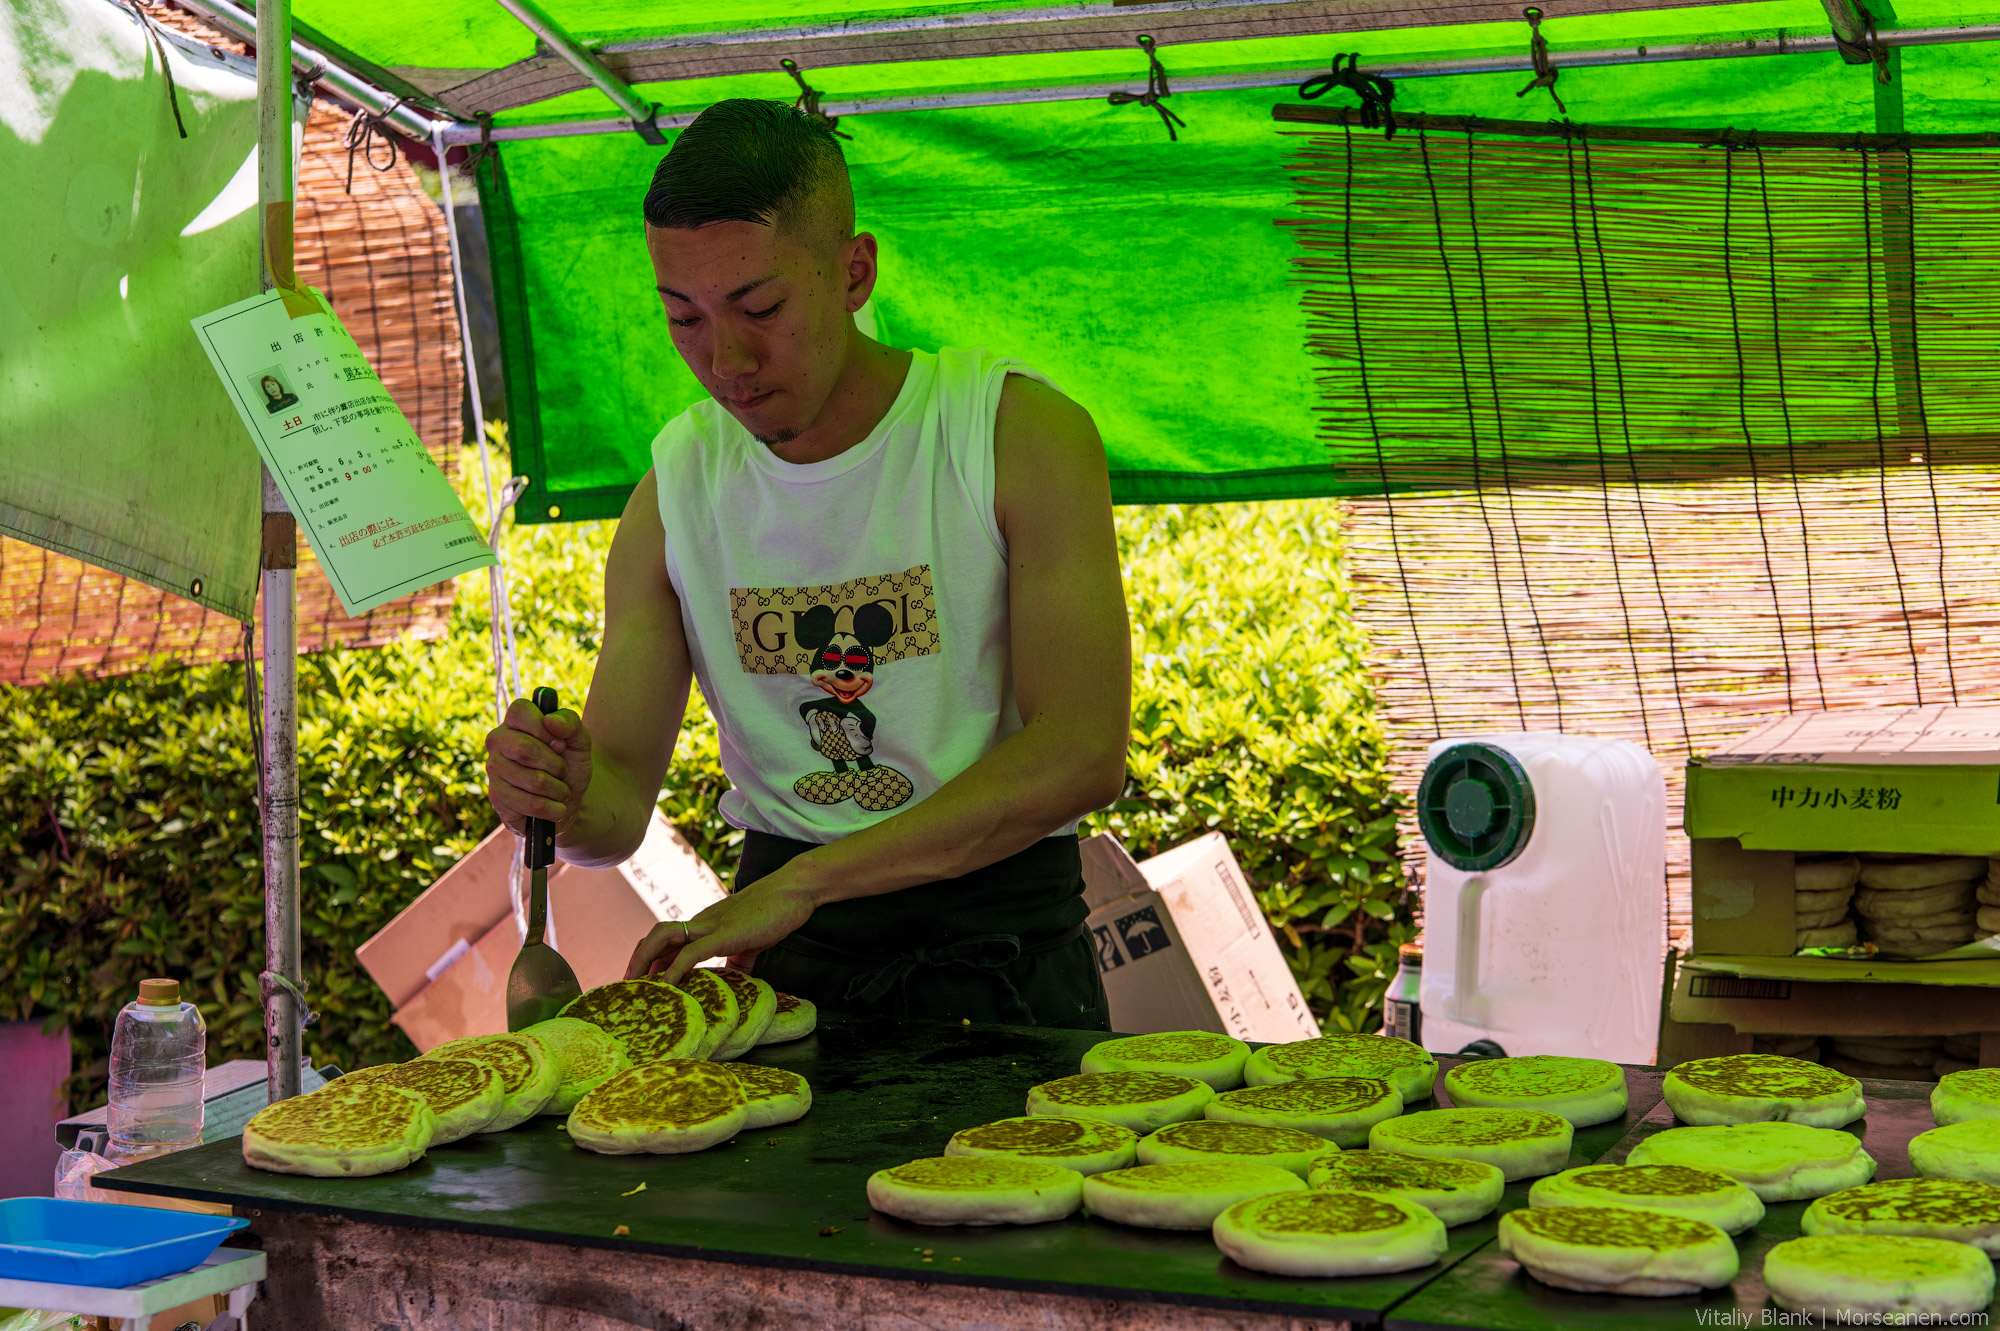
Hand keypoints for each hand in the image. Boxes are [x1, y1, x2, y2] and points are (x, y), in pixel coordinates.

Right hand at [484, 697, 592, 837]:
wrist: (566, 801)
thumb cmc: (569, 765)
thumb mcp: (579, 742)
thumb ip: (570, 723)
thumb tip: (551, 720)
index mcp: (515, 722)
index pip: (520, 711)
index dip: (544, 728)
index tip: (559, 743)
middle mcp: (498, 741)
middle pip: (524, 748)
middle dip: (556, 764)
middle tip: (562, 770)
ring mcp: (493, 769)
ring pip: (533, 780)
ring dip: (558, 789)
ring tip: (560, 790)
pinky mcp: (497, 796)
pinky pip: (531, 804)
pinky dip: (553, 808)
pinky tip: (555, 807)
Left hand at [624, 869, 819, 983]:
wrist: (794, 889)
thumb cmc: (776, 911)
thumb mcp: (753, 939)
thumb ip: (740, 957)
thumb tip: (736, 978)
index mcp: (707, 924)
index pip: (669, 939)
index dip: (651, 958)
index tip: (642, 981)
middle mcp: (702, 923)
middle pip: (657, 936)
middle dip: (638, 960)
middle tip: (629, 986)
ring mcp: (711, 926)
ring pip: (664, 938)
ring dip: (645, 960)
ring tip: (638, 985)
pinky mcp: (725, 934)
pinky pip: (691, 952)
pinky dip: (674, 969)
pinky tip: (667, 985)